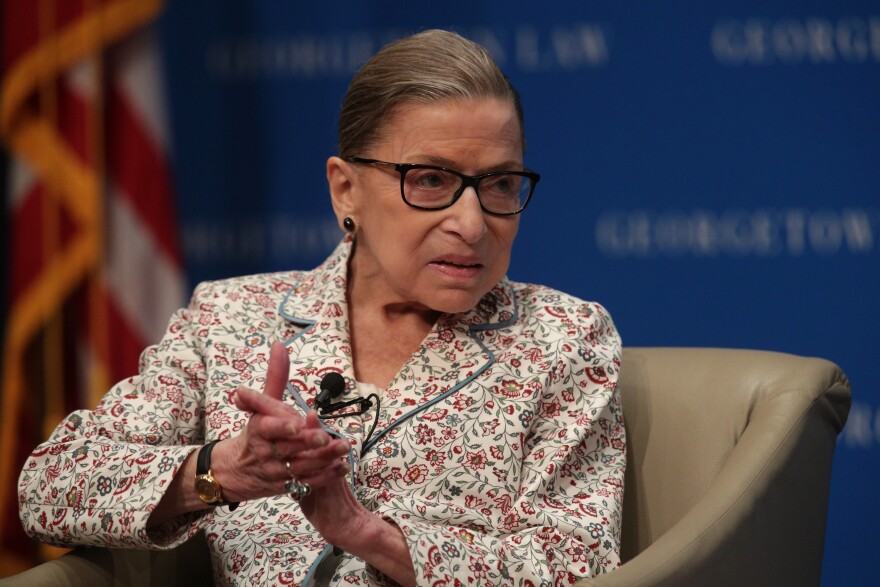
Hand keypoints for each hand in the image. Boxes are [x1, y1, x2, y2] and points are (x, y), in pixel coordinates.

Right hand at [212, 343, 349, 501]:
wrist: (235, 470)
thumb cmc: (255, 431)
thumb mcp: (261, 405)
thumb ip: (275, 377)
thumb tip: (280, 345)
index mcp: (258, 430)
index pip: (267, 429)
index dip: (281, 427)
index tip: (295, 424)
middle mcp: (265, 452)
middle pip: (289, 448)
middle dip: (309, 443)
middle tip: (328, 437)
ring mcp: (276, 472)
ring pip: (301, 467)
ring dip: (324, 459)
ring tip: (343, 449)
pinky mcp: (285, 487)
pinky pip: (306, 484)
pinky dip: (324, 477)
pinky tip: (341, 467)